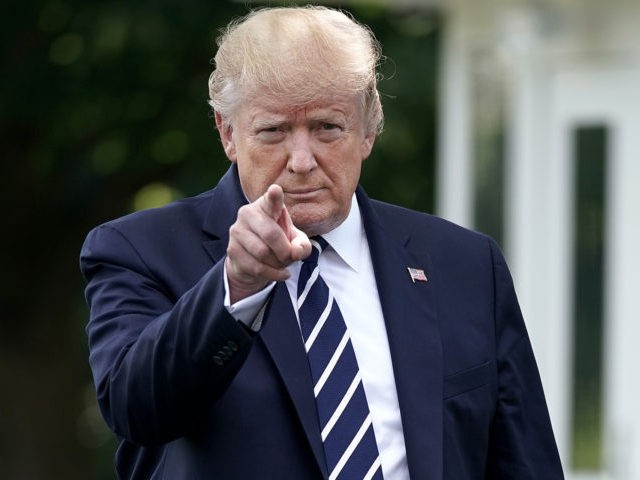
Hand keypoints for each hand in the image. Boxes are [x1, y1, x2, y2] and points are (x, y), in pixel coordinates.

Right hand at [225, 184, 311, 302]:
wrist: (253, 261)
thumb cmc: (278, 244)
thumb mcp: (296, 243)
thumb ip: (302, 246)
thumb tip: (296, 252)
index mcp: (267, 206)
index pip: (271, 199)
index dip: (274, 195)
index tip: (276, 190)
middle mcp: (248, 213)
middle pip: (271, 234)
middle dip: (285, 251)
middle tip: (290, 257)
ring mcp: (237, 230)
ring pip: (263, 252)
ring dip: (278, 263)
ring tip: (281, 263)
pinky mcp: (232, 249)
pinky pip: (256, 266)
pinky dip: (272, 274)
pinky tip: (279, 273)